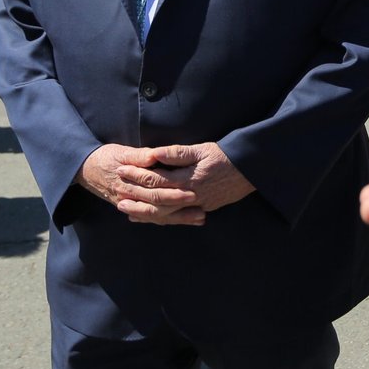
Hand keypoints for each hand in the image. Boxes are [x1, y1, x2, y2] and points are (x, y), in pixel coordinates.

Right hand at [78, 143, 201, 224]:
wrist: (86, 169)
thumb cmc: (106, 157)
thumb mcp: (121, 152)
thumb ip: (139, 156)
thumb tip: (154, 156)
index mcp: (129, 182)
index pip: (154, 190)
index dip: (173, 193)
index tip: (192, 192)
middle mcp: (130, 197)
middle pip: (159, 206)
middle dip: (181, 207)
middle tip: (201, 205)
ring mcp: (132, 205)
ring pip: (158, 216)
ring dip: (179, 218)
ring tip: (201, 217)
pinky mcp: (134, 207)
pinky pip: (153, 218)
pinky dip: (169, 220)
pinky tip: (186, 220)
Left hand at [120, 142, 254, 218]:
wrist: (252, 171)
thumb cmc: (226, 156)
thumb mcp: (203, 149)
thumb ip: (177, 154)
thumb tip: (153, 154)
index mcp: (188, 179)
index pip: (155, 179)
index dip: (137, 174)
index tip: (121, 168)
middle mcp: (190, 196)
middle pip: (156, 199)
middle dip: (134, 194)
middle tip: (116, 190)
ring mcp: (196, 206)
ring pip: (164, 214)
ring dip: (143, 212)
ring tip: (125, 209)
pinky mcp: (202, 210)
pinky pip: (175, 218)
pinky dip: (159, 218)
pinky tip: (147, 217)